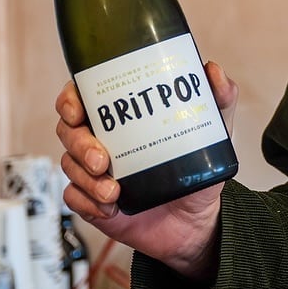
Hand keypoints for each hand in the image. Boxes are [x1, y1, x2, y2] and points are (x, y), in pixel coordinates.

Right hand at [55, 60, 237, 282]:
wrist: (198, 218)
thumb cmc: (198, 169)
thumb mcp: (212, 132)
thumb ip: (218, 99)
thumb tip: (213, 70)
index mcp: (122, 118)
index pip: (83, 97)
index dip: (70, 100)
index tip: (78, 110)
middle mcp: (102, 140)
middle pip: (69, 131)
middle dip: (79, 144)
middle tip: (102, 160)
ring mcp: (95, 172)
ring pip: (69, 166)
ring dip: (86, 178)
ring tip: (112, 191)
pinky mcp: (93, 201)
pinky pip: (74, 198)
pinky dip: (88, 203)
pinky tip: (110, 208)